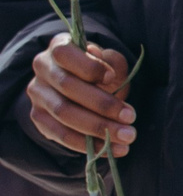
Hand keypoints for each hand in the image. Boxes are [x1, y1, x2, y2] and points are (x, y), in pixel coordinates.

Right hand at [26, 35, 135, 156]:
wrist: (80, 87)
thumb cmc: (100, 70)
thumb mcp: (110, 61)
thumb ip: (111, 61)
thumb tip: (107, 68)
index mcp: (58, 47)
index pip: (65, 54)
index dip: (88, 66)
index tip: (112, 78)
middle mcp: (42, 68)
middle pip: (67, 87)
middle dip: (102, 104)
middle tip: (131, 117)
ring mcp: (38, 94)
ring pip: (64, 113)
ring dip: (98, 128)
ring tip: (126, 137)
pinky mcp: (39, 118)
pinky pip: (61, 135)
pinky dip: (88, 144)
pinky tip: (111, 148)